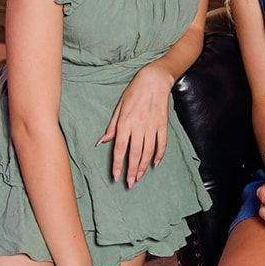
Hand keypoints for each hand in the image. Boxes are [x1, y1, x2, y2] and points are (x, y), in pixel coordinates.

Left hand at [98, 63, 173, 187]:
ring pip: (148, 151)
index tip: (115, 177)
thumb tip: (101, 142)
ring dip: (143, 166)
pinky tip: (155, 164)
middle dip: (131, 171)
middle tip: (129, 184)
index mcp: (125, 123)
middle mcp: (138, 127)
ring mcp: (152, 126)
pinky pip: (162, 144)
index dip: (117, 164)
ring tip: (139, 178)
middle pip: (135, 154)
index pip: (119, 148)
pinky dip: (159, 155)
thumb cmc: (134, 92)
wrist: (154, 80)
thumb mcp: (118, 107)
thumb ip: (111, 127)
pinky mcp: (163, 125)